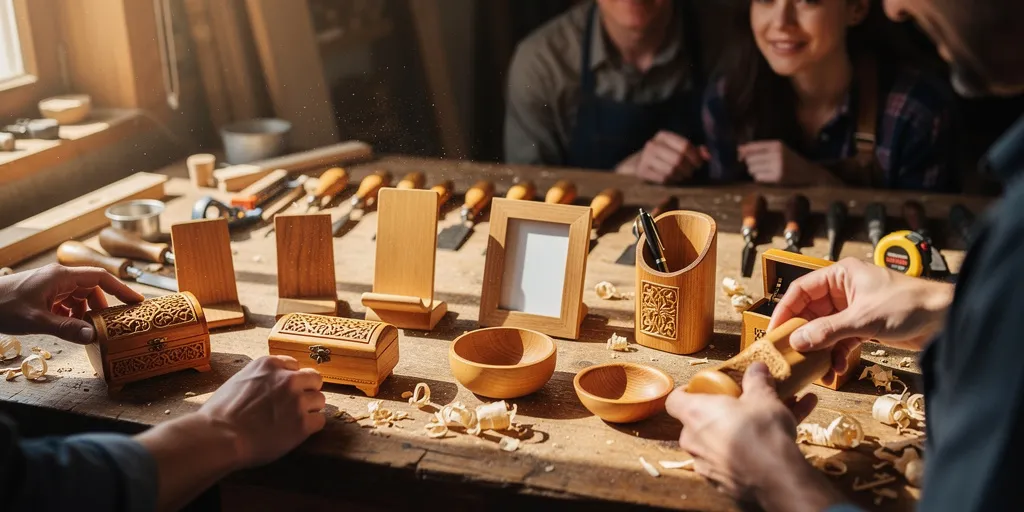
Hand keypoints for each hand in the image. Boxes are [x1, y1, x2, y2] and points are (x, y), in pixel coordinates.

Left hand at [0, 263, 143, 342]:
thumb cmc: (2, 306)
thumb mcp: (36, 320)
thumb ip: (66, 328)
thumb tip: (93, 336)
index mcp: (61, 276)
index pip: (100, 278)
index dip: (120, 289)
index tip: (135, 302)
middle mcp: (58, 278)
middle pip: (91, 288)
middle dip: (101, 307)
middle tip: (110, 324)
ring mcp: (50, 286)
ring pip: (79, 297)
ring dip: (85, 313)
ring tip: (85, 329)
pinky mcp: (42, 295)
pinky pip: (66, 303)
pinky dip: (72, 315)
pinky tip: (68, 328)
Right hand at [199, 355, 325, 467]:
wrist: (219, 437)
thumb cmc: (221, 413)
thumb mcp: (240, 380)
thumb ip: (262, 378)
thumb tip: (272, 384)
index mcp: (270, 365)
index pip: (295, 366)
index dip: (291, 380)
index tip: (284, 391)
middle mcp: (287, 379)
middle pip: (314, 379)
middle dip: (307, 391)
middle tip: (295, 405)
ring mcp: (297, 401)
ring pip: (320, 400)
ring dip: (310, 410)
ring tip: (293, 421)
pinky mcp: (303, 423)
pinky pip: (319, 421)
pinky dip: (310, 427)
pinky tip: (295, 432)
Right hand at [634, 131, 708, 183]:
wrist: (637, 164)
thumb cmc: (662, 156)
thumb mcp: (676, 149)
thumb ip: (694, 150)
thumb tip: (708, 155)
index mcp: (663, 136)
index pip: (685, 145)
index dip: (695, 156)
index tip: (698, 164)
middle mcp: (653, 144)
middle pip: (679, 159)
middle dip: (688, 168)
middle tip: (690, 172)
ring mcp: (646, 158)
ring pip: (671, 170)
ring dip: (680, 175)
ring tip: (681, 176)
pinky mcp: (642, 171)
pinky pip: (663, 178)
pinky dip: (671, 180)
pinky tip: (672, 179)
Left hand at [666, 364, 840, 509]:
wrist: (777, 478)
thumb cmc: (761, 432)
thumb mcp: (762, 397)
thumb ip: (757, 381)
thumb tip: (757, 369)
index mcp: (695, 414)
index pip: (674, 400)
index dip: (685, 392)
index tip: (700, 389)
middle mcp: (694, 441)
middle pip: (700, 423)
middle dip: (721, 415)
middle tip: (742, 407)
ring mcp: (706, 465)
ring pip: (722, 442)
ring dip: (742, 431)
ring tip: (772, 422)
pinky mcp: (723, 483)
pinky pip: (735, 460)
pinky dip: (750, 451)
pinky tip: (778, 443)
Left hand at [738, 141, 837, 185]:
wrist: (808, 172)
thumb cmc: (789, 160)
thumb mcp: (777, 150)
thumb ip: (759, 148)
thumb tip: (739, 149)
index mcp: (777, 144)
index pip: (753, 146)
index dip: (743, 152)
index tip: (740, 156)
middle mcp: (777, 153)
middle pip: (750, 159)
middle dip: (751, 163)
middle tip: (760, 165)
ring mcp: (778, 166)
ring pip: (753, 169)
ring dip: (755, 171)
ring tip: (765, 170)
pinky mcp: (778, 177)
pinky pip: (758, 177)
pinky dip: (760, 178)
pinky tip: (768, 176)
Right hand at [768, 258, 952, 374]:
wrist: (945, 318)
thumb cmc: (907, 306)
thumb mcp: (862, 319)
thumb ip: (827, 331)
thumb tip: (796, 342)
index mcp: (840, 275)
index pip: (801, 290)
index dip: (785, 311)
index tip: (774, 333)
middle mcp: (844, 290)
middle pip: (811, 312)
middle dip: (803, 334)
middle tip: (790, 354)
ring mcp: (854, 309)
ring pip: (826, 328)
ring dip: (821, 347)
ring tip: (816, 367)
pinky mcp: (865, 326)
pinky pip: (841, 339)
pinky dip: (837, 353)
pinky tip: (836, 368)